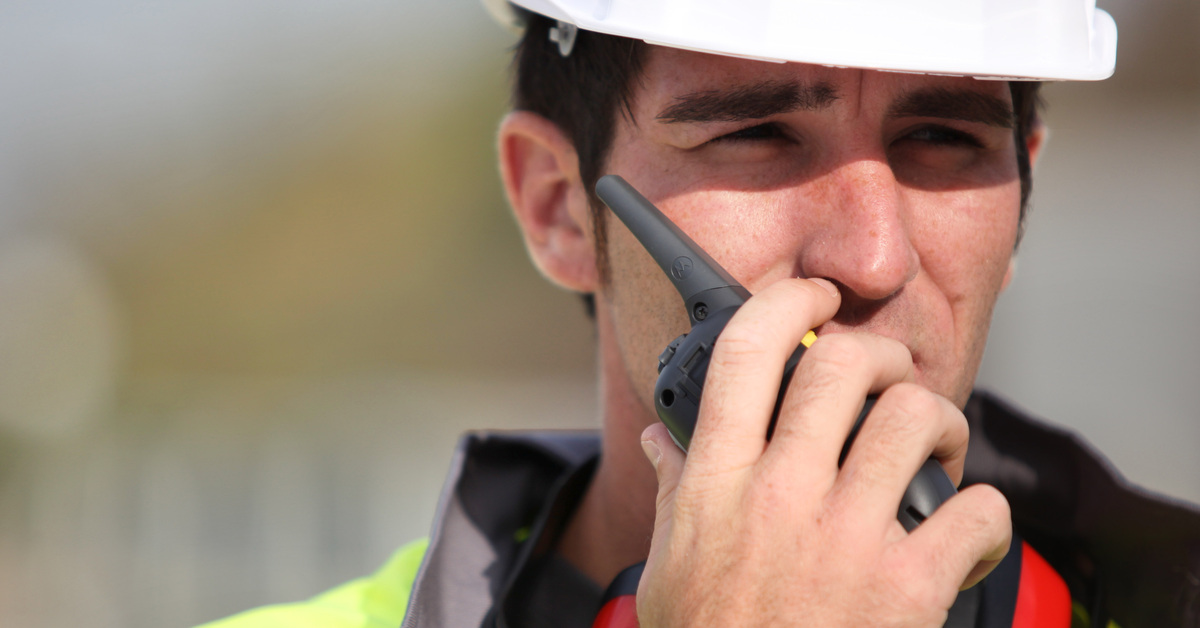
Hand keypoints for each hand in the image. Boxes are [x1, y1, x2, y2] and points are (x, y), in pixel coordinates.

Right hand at [636, 278, 1010, 626]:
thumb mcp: (668, 565)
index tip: (814, 295)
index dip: (787, 301)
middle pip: (844, 365)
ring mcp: (847, 539)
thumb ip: (675, 489)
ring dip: (939, 422)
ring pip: (915, 419)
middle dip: (880, 354)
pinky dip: (982, 513)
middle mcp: (781, 496)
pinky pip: (975, 512)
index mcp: (718, 482)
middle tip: (889, 376)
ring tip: (935, 447)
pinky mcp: (907, 589)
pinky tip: (962, 531)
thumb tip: (659, 438)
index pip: (747, 352)